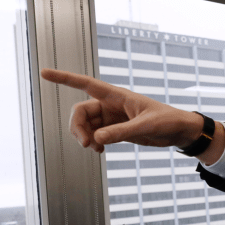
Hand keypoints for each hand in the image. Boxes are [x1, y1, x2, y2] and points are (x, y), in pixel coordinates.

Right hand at [40, 68, 203, 152]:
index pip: (85, 84)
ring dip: (84, 137)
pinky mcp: (117, 130)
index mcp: (117, 96)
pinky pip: (96, 135)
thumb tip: (96, 139)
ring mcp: (113, 118)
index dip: (64, 78)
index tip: (44, 73)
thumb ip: (121, 132)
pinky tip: (99, 151)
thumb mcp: (145, 126)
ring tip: (95, 150)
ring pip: (86, 125)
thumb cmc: (168, 121)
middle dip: (77, 127)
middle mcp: (111, 105)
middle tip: (86, 144)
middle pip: (81, 111)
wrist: (180, 131)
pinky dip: (93, 143)